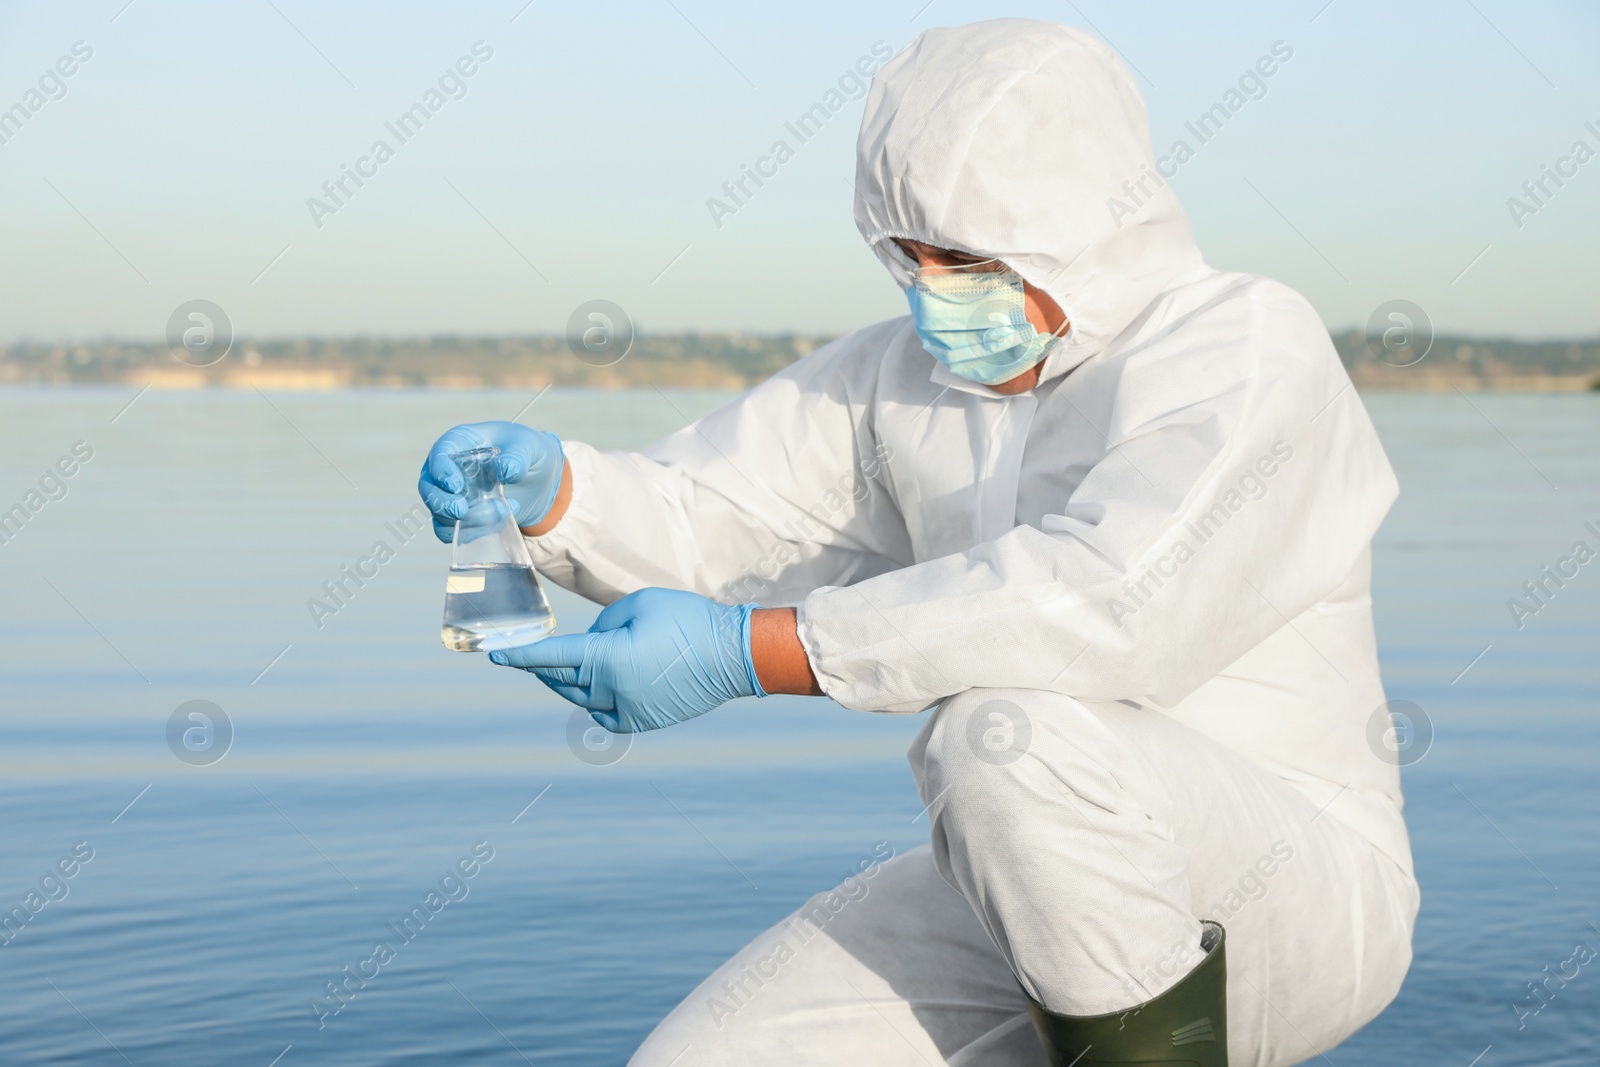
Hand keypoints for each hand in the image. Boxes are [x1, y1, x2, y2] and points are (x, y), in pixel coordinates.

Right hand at [418, 421, 562, 541]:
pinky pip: (451, 530)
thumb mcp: (529, 446)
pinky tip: (492, 527)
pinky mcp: (461, 516)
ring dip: (459, 520)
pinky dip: (466, 533)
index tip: (455, 485)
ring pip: (438, 512)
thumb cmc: (526, 451)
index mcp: (460, 442)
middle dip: (440, 502)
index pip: (440, 454)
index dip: (441, 470)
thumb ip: (518, 456)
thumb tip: (506, 470)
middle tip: (460, 511)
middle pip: (429, 487)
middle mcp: (448, 468)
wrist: (536, 478)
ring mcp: (451, 494)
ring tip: (496, 516)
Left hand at [489, 588, 765, 732]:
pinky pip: (604, 714)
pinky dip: (593, 701)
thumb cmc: (687, 620)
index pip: (550, 658)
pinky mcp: (644, 720)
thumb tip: (591, 644)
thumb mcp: (638, 605)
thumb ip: (603, 625)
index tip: (493, 655)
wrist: (732, 656)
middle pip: (562, 680)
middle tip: (530, 655)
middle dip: (544, 666)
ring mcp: (629, 710)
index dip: (519, 655)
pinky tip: (596, 689)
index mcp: (608, 659)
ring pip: (581, 699)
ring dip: (569, 683)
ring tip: (565, 667)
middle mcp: (612, 691)